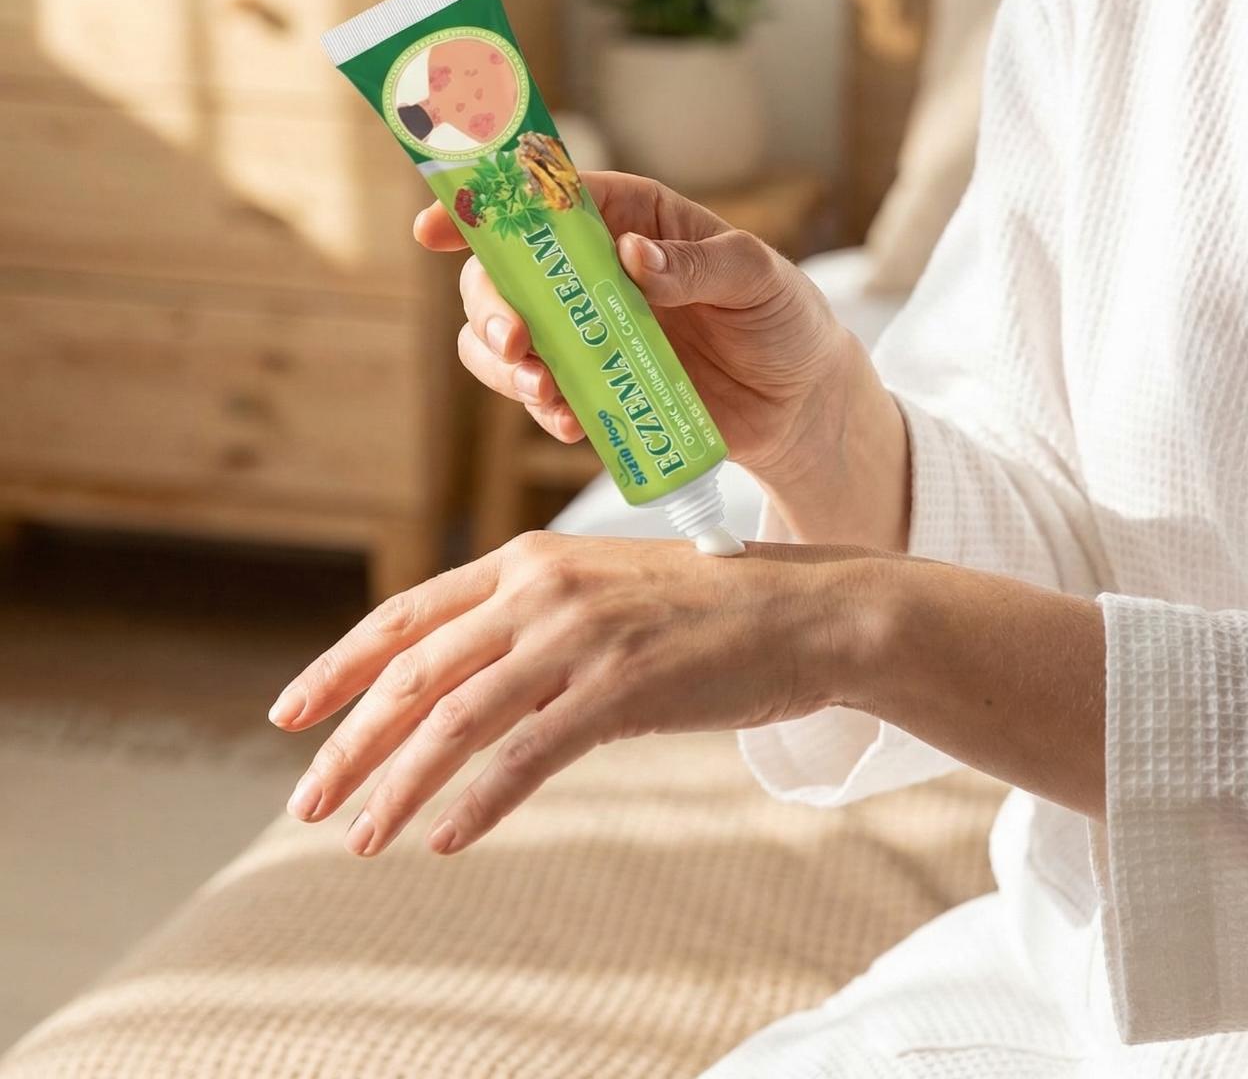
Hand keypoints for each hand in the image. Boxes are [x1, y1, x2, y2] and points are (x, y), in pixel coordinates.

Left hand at [269, 531, 883, 856]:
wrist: (807, 610)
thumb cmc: (706, 610)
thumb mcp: (605, 595)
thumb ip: (531, 629)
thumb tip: (460, 697)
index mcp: (532, 558)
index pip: (406, 614)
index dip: (337, 666)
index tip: (289, 716)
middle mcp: (544, 587)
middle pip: (415, 670)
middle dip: (349, 742)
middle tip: (305, 801)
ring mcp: (583, 634)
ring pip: (457, 719)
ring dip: (397, 785)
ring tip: (360, 837)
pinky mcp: (623, 685)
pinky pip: (527, 755)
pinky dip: (477, 803)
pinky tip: (447, 839)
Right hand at [415, 170, 860, 488]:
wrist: (802, 405)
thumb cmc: (785, 320)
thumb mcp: (758, 278)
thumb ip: (699, 265)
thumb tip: (636, 256)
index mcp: (633, 218)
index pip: (549, 196)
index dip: (488, 204)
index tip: (439, 225)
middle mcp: (598, 270)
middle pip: (506, 271)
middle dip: (491, 305)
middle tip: (516, 341)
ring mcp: (589, 331)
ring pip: (505, 337)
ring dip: (504, 365)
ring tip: (544, 392)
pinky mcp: (595, 386)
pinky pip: (539, 394)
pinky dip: (540, 408)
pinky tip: (569, 423)